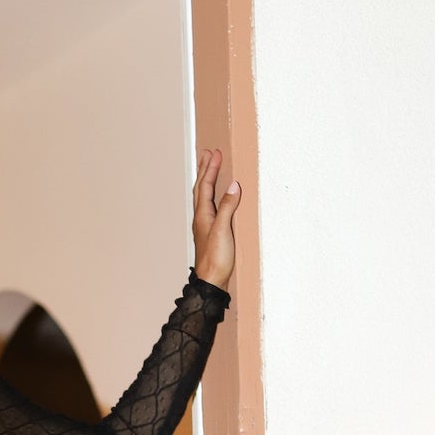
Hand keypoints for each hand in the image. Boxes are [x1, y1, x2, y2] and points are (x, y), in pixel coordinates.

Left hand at [192, 148, 240, 291]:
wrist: (211, 281)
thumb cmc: (216, 259)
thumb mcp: (223, 230)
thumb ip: (227, 207)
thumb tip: (233, 186)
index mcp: (203, 215)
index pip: (206, 186)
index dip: (211, 169)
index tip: (216, 153)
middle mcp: (201, 218)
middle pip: (201, 188)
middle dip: (204, 170)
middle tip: (207, 153)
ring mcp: (205, 225)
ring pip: (203, 196)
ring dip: (205, 180)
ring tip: (208, 168)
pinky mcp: (210, 232)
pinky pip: (208, 206)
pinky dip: (211, 195)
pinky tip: (215, 197)